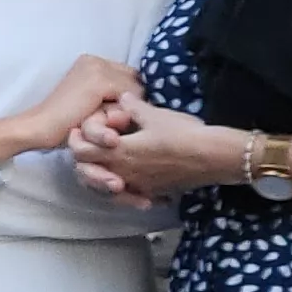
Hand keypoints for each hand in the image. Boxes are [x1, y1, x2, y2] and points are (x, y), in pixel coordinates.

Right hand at [0, 55, 142, 163]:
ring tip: (110, 122)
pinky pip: (129, 96)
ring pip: (135, 88)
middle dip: (130, 99)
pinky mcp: (99, 81)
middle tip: (114, 118)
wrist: (39, 127)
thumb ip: (114, 97)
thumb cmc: (64, 122)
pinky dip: (124, 111)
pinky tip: (109, 122)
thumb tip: (145, 100)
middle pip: (135, 79)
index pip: (128, 74)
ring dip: (128, 107)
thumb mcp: (93, 104)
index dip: (128, 95)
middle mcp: (95, 59)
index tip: (117, 112)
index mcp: (91, 62)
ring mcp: (97, 68)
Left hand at [69, 96, 237, 205]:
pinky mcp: (151, 192)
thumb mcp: (156, 115)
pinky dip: (122, 186)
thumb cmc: (183, 134)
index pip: (81, 152)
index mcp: (119, 152)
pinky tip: (128, 177)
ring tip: (108, 158)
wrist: (215, 158)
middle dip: (85, 157)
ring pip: (104, 185)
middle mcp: (122, 173)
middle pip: (88, 171)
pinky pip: (127, 193)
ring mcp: (137, 185)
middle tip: (91, 143)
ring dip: (100, 172)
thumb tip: (121, 97)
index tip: (79, 130)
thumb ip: (133, 107)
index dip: (76, 140)